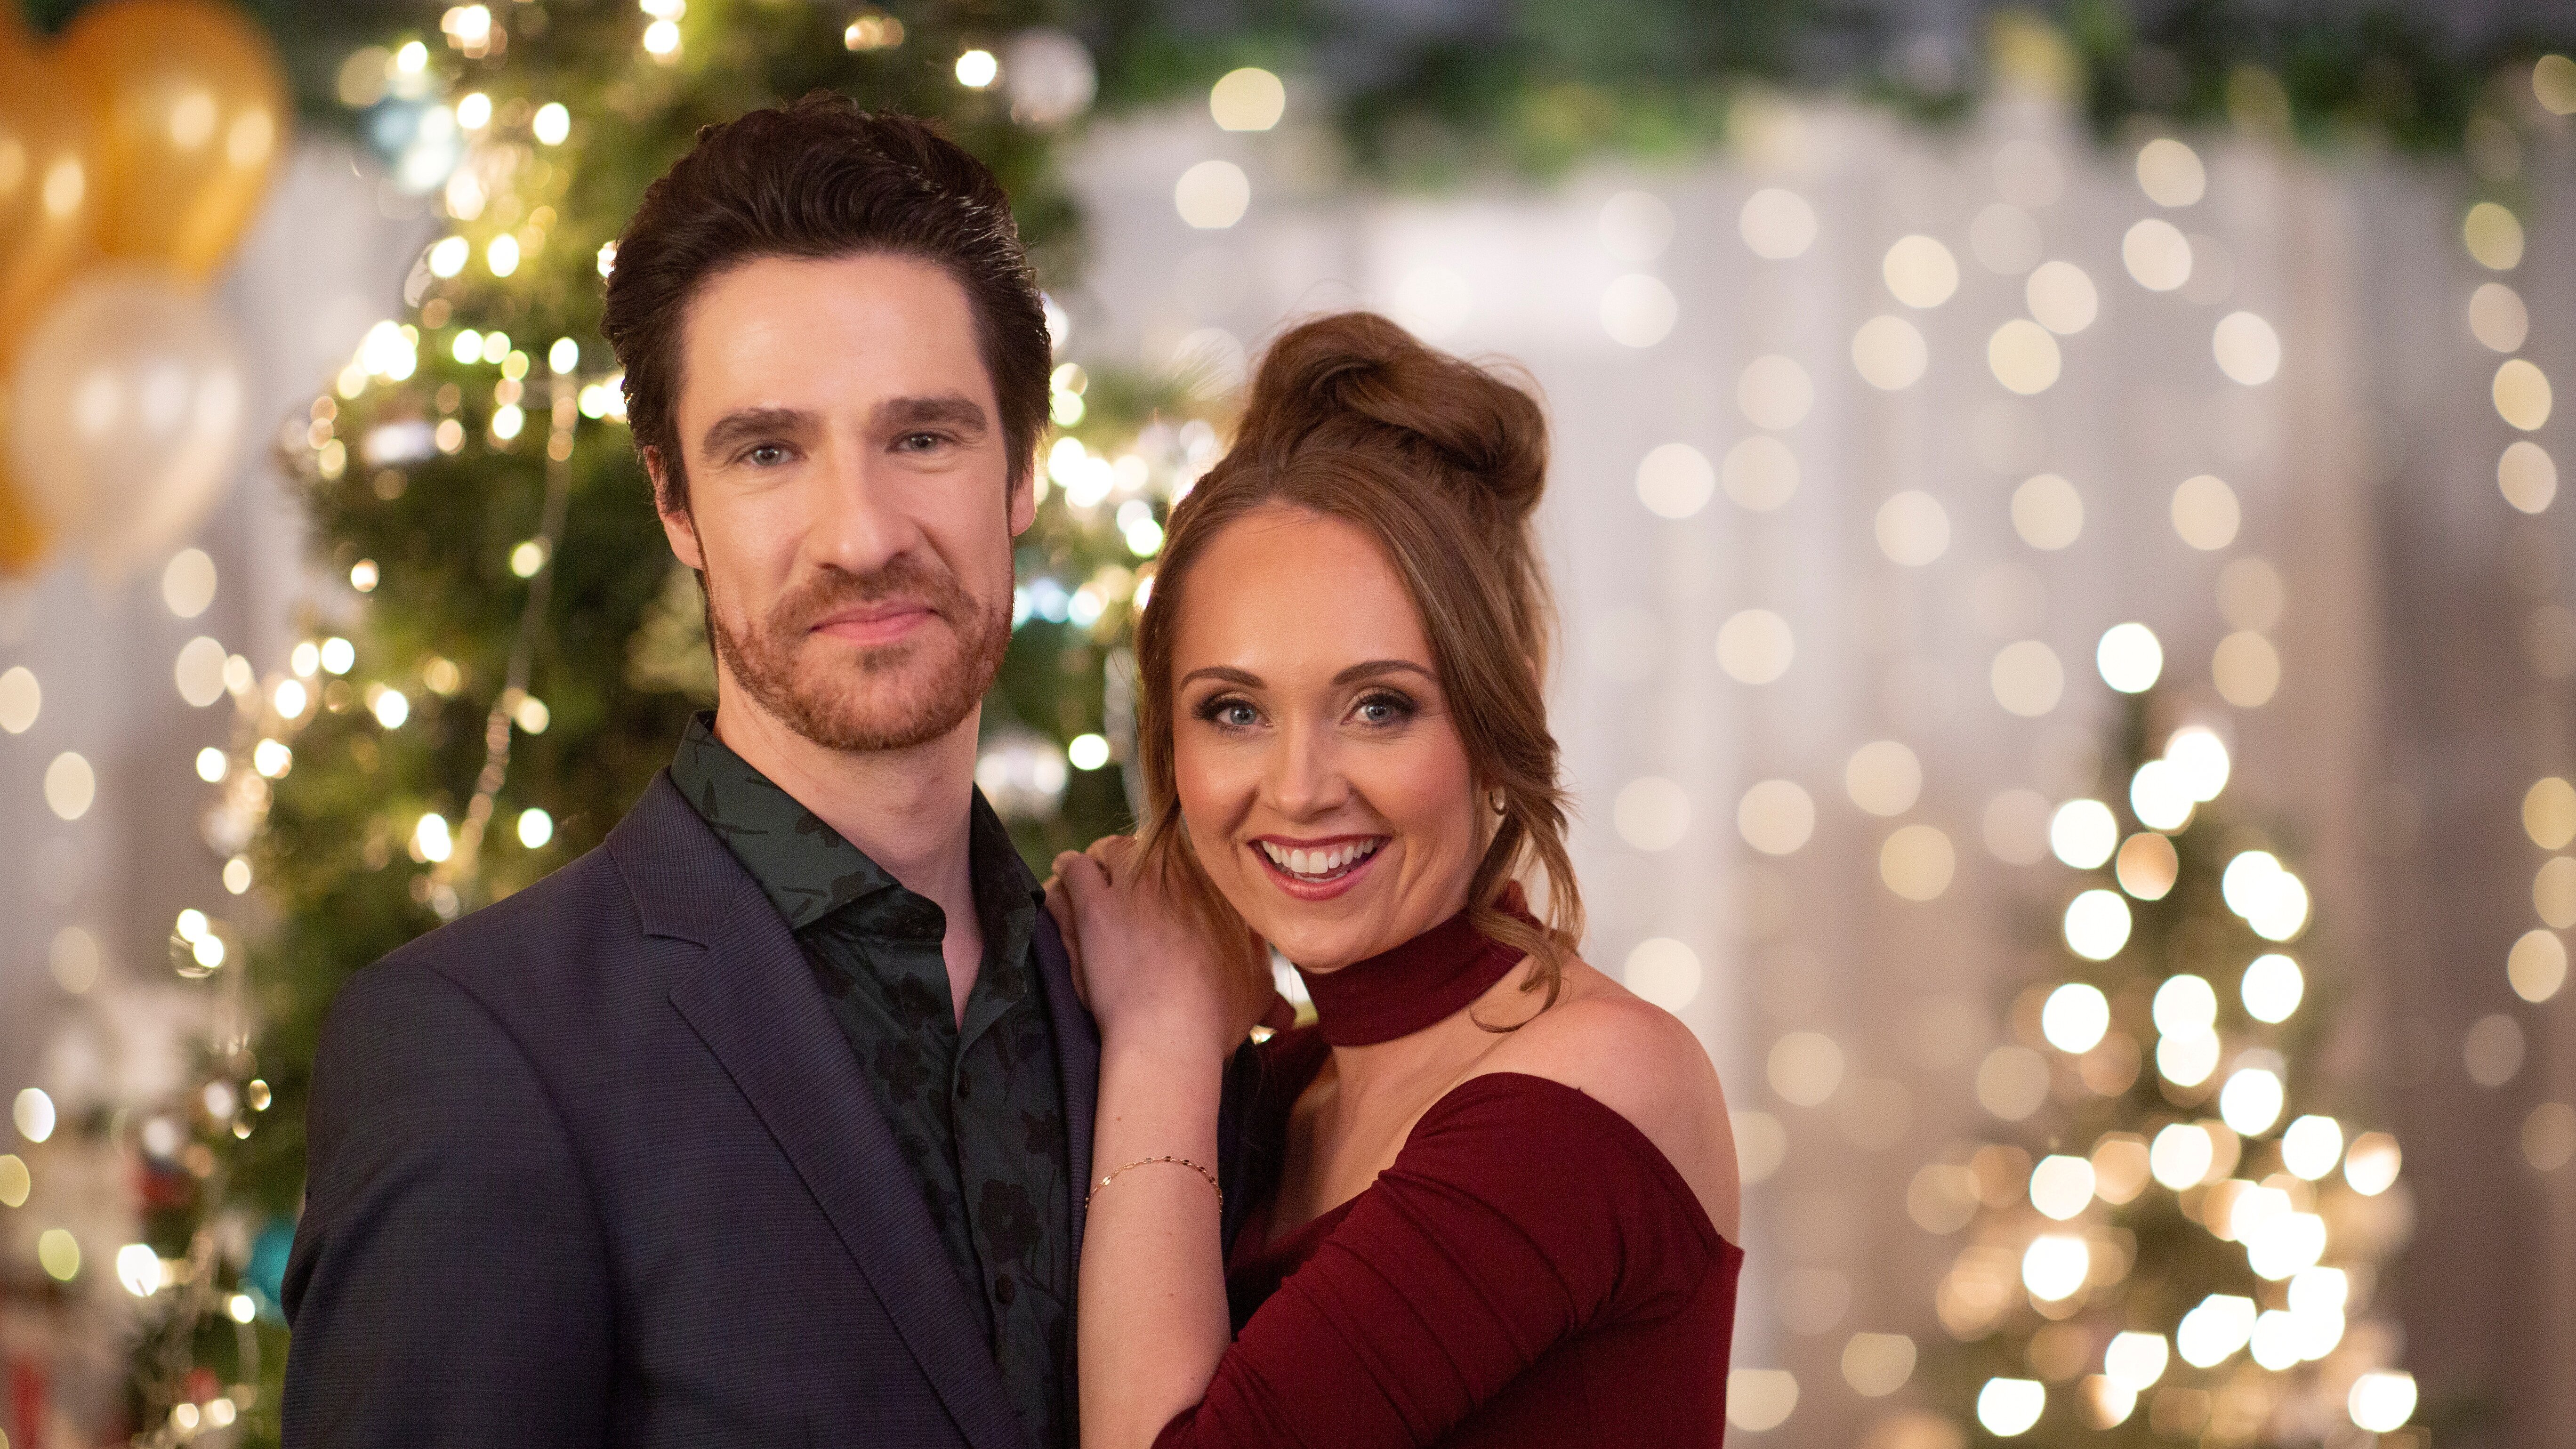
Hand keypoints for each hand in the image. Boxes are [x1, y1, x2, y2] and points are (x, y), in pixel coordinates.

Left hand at [1050, 836, 1277, 1057]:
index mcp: (1215, 888)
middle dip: (1135, 861)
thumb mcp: (1257, 990)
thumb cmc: (1216, 1016)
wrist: (1172, 1032)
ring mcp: (1134, 886)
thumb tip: (1283, 1007)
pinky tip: (1062, 881)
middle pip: (1149, 847)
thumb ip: (1263, 982)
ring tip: (1090, 877)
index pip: (1189, 859)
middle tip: (1125, 883)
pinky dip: (1066, 873)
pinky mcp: (1095, 906)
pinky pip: (1073, 869)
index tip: (1165, 891)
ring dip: (1099, 862)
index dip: (1172, 874)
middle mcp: (1176, 876)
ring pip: (1109, 849)